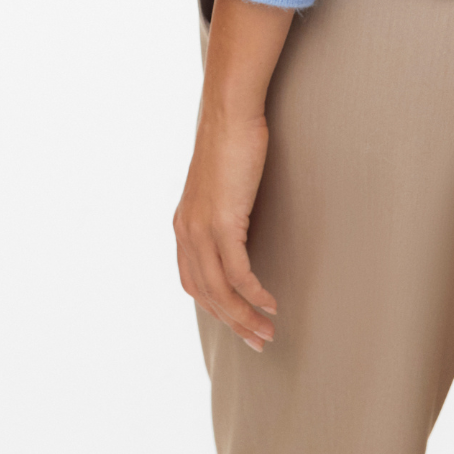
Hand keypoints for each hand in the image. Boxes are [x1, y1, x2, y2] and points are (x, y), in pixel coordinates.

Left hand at [173, 108, 277, 351]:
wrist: (229, 112)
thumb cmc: (232, 139)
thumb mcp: (221, 183)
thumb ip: (222, 206)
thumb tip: (238, 218)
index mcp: (183, 225)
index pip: (194, 283)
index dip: (215, 308)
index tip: (238, 323)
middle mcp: (186, 233)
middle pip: (206, 295)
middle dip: (233, 323)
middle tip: (258, 341)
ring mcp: (202, 230)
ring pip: (221, 291)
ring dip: (245, 316)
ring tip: (268, 331)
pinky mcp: (223, 223)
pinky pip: (238, 272)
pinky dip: (253, 293)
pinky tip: (269, 302)